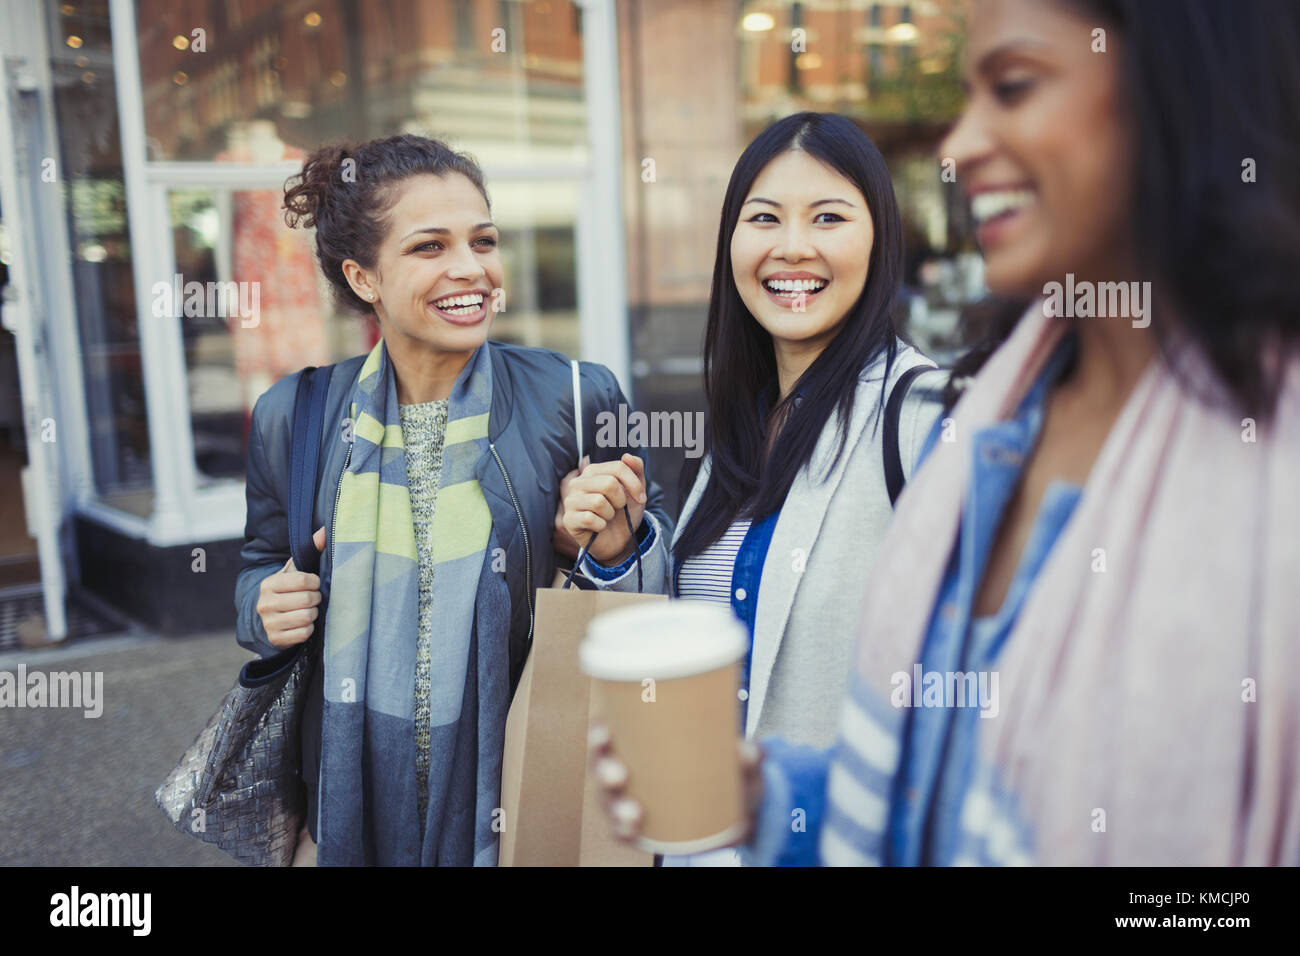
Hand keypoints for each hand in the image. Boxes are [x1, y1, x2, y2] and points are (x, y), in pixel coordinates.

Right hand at [256, 526, 324, 648]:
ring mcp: (269, 622)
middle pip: (306, 599)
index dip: (315, 582)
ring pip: (306, 617)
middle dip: (315, 599)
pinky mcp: (275, 639)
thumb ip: (310, 550)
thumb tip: (325, 531)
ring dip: (313, 614)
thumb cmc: (288, 591)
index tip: (314, 584)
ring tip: (309, 610)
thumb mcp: (294, 571)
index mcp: (269, 583)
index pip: (303, 580)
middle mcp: (265, 603)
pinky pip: (303, 633)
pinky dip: (308, 629)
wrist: (269, 620)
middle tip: (314, 598)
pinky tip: (303, 624)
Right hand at [555, 454, 647, 564]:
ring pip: (598, 502)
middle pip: (609, 484)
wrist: (618, 540)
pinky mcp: (568, 519)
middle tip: (618, 509)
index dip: (634, 484)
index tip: (641, 498)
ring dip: (610, 514)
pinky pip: (590, 519)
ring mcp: (571, 501)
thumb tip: (627, 456)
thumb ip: (636, 469)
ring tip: (606, 516)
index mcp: (593, 471)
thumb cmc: (624, 512)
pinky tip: (598, 527)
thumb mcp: (636, 490)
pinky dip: (601, 526)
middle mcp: (578, 483)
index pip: (618, 467)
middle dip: (620, 500)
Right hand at [587, 722, 763, 845]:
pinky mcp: (642, 828)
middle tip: (619, 775)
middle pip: (602, 766)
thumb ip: (750, 755)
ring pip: (609, 801)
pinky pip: (623, 830)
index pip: (609, 733)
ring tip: (633, 813)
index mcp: (642, 742)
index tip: (605, 732)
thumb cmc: (730, 770)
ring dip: (614, 807)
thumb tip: (745, 750)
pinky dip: (623, 830)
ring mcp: (632, 799)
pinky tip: (631, 830)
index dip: (599, 732)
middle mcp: (630, 769)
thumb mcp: (743, 762)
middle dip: (603, 770)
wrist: (740, 810)